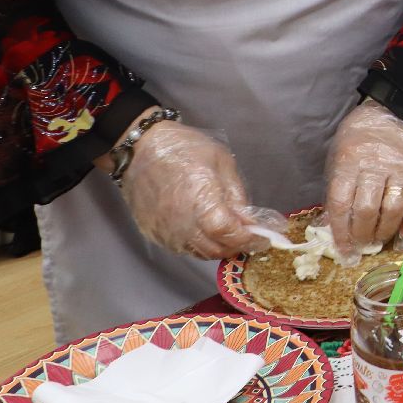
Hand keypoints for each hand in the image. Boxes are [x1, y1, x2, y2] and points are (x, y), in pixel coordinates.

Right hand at [120, 117, 277, 258]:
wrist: (140, 149)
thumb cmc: (184, 149)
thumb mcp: (221, 162)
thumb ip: (237, 195)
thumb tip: (250, 222)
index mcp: (202, 202)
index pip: (228, 234)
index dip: (248, 240)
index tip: (262, 239)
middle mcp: (182, 223)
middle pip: (215, 249)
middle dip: (236, 247)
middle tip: (249, 237)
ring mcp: (166, 231)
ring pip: (199, 253)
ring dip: (218, 248)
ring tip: (229, 234)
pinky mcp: (153, 234)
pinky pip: (182, 248)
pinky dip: (199, 245)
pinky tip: (205, 231)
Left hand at [325, 100, 402, 254]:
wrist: (394, 112)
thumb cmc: (359, 139)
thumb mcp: (339, 157)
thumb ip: (337, 189)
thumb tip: (333, 226)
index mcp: (349, 162)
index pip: (342, 205)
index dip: (341, 232)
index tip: (344, 250)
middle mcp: (376, 166)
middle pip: (367, 211)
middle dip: (363, 235)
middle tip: (363, 244)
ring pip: (393, 211)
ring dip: (385, 232)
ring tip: (379, 240)